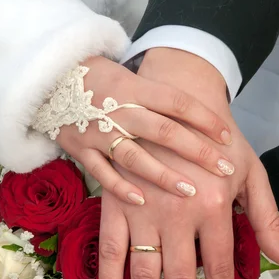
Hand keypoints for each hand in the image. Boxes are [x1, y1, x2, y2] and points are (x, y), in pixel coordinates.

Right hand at [56, 56, 234, 205]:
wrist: (50, 78)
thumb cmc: (99, 80)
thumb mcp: (130, 78)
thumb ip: (158, 99)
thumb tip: (198, 118)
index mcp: (135, 88)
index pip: (178, 103)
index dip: (205, 119)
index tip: (228, 137)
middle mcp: (119, 110)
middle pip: (165, 131)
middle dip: (197, 151)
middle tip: (224, 168)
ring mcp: (98, 132)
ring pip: (136, 157)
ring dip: (164, 175)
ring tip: (191, 191)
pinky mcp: (80, 149)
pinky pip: (103, 173)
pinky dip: (122, 188)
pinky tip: (142, 201)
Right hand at [98, 50, 278, 278]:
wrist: (172, 97)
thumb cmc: (216, 137)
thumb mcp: (250, 171)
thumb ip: (265, 217)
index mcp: (214, 205)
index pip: (222, 266)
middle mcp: (177, 213)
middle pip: (182, 278)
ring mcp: (142, 209)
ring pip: (144, 272)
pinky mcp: (115, 203)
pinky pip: (109, 249)